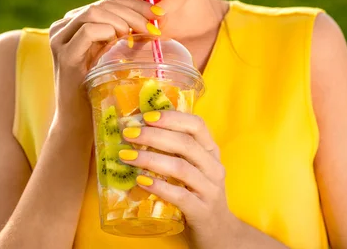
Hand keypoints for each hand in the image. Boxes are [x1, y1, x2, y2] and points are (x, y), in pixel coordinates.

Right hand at [48, 0, 162, 125]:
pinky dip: (108, 31)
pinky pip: (87, 31)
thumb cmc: (99, 90)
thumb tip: (156, 19)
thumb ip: (122, 36)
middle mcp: (62, 28)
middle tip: (154, 28)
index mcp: (74, 24)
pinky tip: (121, 42)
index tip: (159, 15)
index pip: (108, 3)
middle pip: (102, 5)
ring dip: (123, 21)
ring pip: (94, 12)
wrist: (79, 123)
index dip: (135, 4)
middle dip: (134, 12)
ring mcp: (59, 40)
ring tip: (139, 36)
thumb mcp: (111, 56)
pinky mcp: (64, 56)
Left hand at [119, 110, 237, 248]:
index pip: (196, 125)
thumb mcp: (193, 167)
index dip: (172, 118)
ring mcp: (210, 189)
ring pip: (180, 168)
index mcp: (211, 151)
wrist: (219, 230)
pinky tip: (140, 181)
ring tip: (127, 156)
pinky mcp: (202, 211)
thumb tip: (138, 131)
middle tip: (128, 134)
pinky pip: (179, 195)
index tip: (146, 117)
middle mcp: (213, 167)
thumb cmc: (198, 192)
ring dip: (150, 159)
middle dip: (153, 136)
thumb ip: (175, 150)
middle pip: (185, 144)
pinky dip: (158, 187)